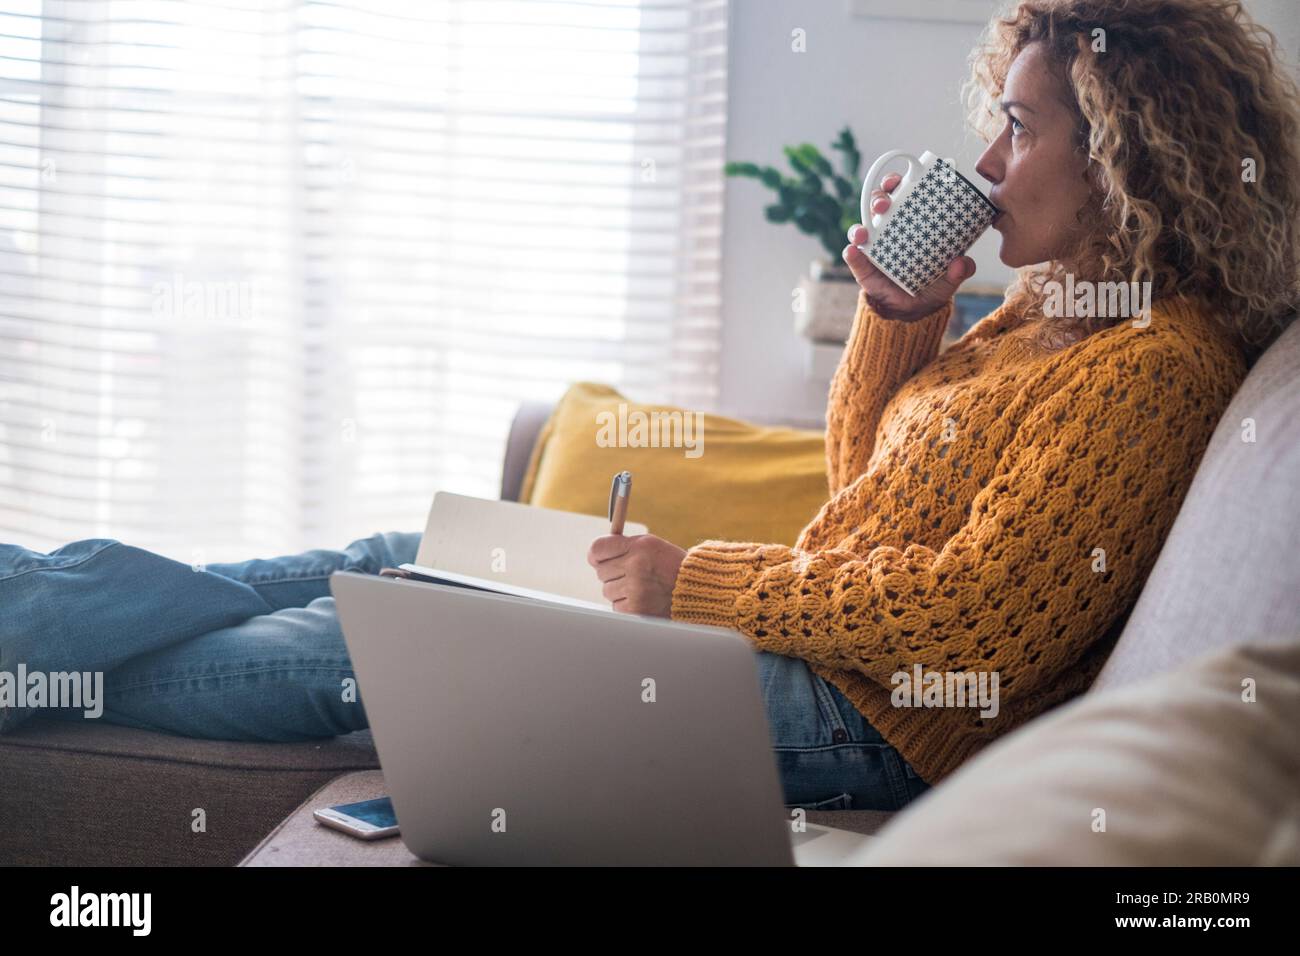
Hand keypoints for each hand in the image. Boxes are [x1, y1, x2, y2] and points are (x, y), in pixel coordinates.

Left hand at [587, 533, 686, 617]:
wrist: (697, 590)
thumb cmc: (670, 566)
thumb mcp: (651, 546)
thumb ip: (624, 546)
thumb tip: (594, 555)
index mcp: (639, 547)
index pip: (598, 549)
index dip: (595, 555)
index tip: (597, 559)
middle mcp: (636, 566)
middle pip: (601, 572)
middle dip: (612, 573)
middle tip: (629, 574)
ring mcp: (636, 590)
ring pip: (607, 591)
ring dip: (619, 591)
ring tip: (640, 588)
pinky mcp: (637, 610)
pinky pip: (616, 607)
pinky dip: (626, 605)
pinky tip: (642, 599)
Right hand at [842, 172, 976, 321]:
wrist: (914, 312)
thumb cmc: (931, 285)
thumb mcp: (950, 277)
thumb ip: (960, 270)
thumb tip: (962, 262)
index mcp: (908, 223)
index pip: (899, 195)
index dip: (896, 183)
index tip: (899, 181)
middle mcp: (887, 231)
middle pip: (877, 205)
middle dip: (878, 198)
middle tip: (884, 205)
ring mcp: (872, 248)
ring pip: (860, 228)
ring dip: (859, 226)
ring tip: (864, 232)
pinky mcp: (862, 267)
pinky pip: (853, 257)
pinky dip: (852, 253)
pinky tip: (854, 251)